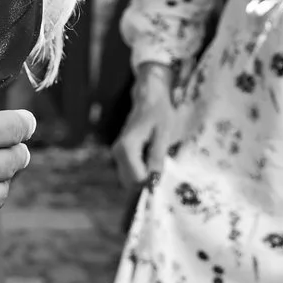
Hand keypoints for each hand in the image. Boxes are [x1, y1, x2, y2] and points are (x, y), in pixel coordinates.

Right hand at [114, 64, 177, 192]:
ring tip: (159, 168)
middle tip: (162, 175)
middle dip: (146, 183)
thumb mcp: (164, 134)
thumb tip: (155, 179)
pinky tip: (153, 164)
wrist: (148, 99)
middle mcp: (118, 152)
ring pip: (129, 179)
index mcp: (127, 147)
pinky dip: (141, 173)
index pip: (135, 178)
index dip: (150, 183)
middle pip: (130, 182)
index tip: (163, 181)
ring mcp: (118, 154)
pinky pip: (130, 172)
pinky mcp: (122, 155)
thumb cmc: (159, 113)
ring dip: (144, 179)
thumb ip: (157, 156)